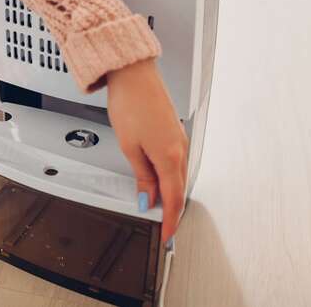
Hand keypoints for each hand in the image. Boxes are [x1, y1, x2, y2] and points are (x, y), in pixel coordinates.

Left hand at [107, 58, 188, 241]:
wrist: (134, 74)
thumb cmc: (130, 103)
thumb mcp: (130, 146)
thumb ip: (142, 176)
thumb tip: (147, 198)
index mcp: (169, 156)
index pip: (172, 199)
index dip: (170, 222)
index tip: (166, 236)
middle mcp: (180, 148)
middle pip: (178, 189)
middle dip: (172, 211)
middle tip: (164, 228)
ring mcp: (179, 139)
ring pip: (178, 176)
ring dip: (170, 194)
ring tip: (160, 209)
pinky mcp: (174, 131)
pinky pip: (176, 162)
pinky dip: (169, 177)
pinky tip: (160, 180)